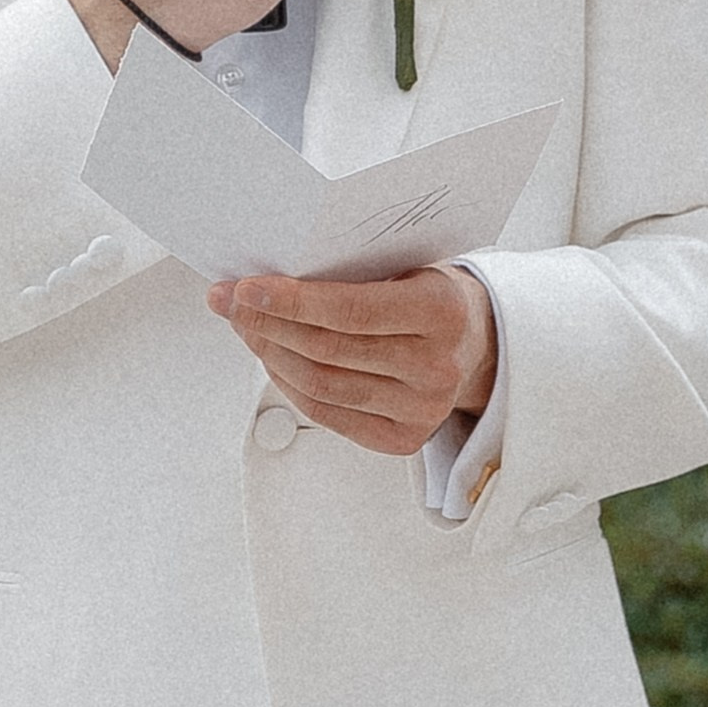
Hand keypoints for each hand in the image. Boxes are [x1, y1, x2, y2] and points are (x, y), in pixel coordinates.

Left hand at [211, 263, 498, 459]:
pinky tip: (273, 359)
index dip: (291, 301)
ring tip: (247, 327)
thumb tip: (268, 278)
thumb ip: (353, 274)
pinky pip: (327, 413)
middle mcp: (437, 367)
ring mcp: (423, 409)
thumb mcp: (407, 267)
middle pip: (327, 350)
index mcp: (442, 313)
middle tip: (230, 302)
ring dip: (271, 354)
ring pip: (320, 385)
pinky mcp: (404, 439)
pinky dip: (289, 385)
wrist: (477, 344)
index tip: (245, 288)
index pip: (351, 310)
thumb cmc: (429, 296)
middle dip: (267, 324)